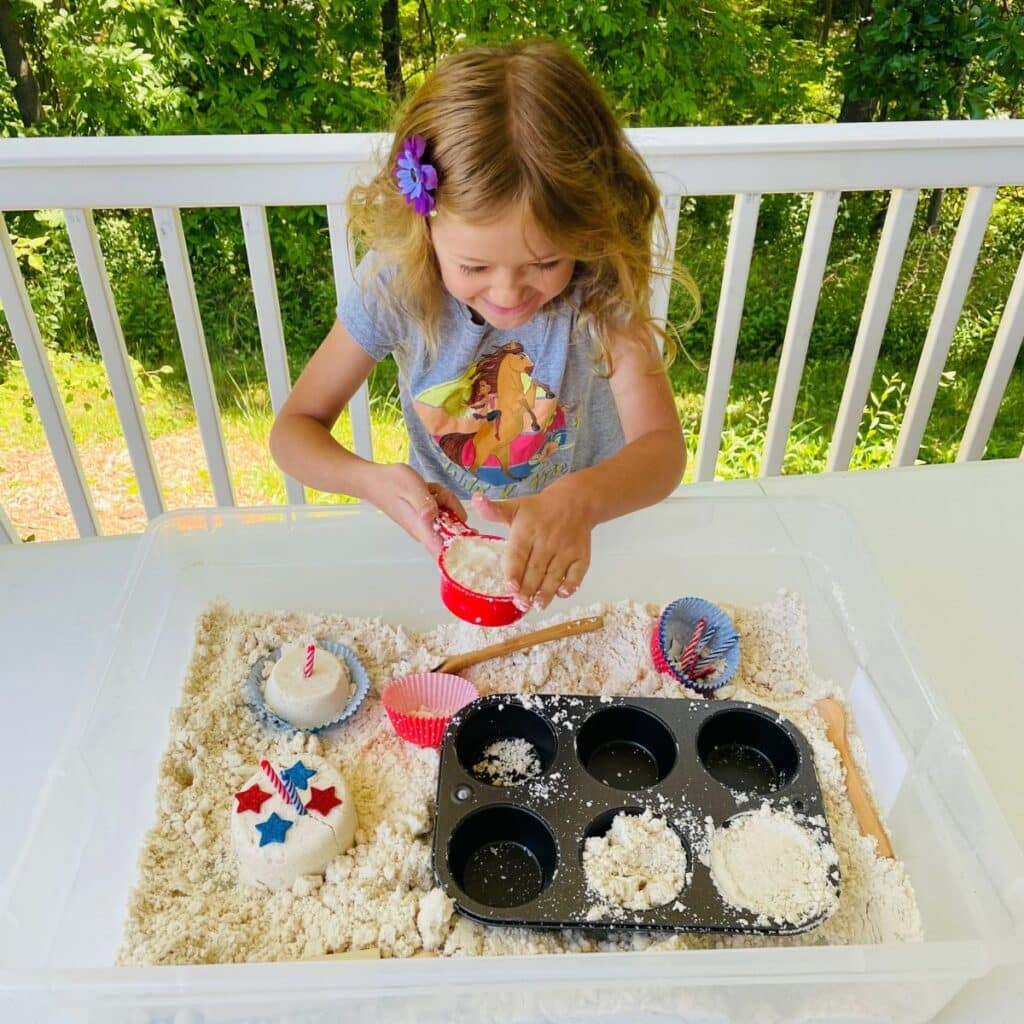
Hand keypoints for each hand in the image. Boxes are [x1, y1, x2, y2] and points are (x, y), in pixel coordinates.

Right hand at [370, 464, 465, 556]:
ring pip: (450, 516)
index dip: (463, 547)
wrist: (375, 480)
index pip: (444, 550)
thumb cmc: (390, 483)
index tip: (474, 534)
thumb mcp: (411, 487)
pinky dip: (439, 498)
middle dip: (452, 508)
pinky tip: (426, 490)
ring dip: (444, 499)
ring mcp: (426, 524)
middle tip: (435, 494)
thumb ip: (424, 502)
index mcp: (422, 529)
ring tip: (426, 490)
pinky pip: (443, 510)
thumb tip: (432, 516)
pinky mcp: (426, 517)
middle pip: (454, 528)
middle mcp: (425, 531)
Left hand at [471, 482, 593, 610]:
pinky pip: (577, 573)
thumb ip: (494, 510)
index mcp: (527, 531)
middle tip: (521, 604)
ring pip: (555, 574)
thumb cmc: (540, 509)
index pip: (518, 554)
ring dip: (547, 592)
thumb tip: (476, 499)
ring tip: (538, 605)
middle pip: (536, 569)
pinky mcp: (580, 556)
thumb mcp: (515, 507)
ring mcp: (565, 550)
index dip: (514, 572)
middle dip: (528, 589)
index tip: (510, 586)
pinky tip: (562, 593)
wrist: (575, 501)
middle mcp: (546, 542)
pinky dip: (570, 584)